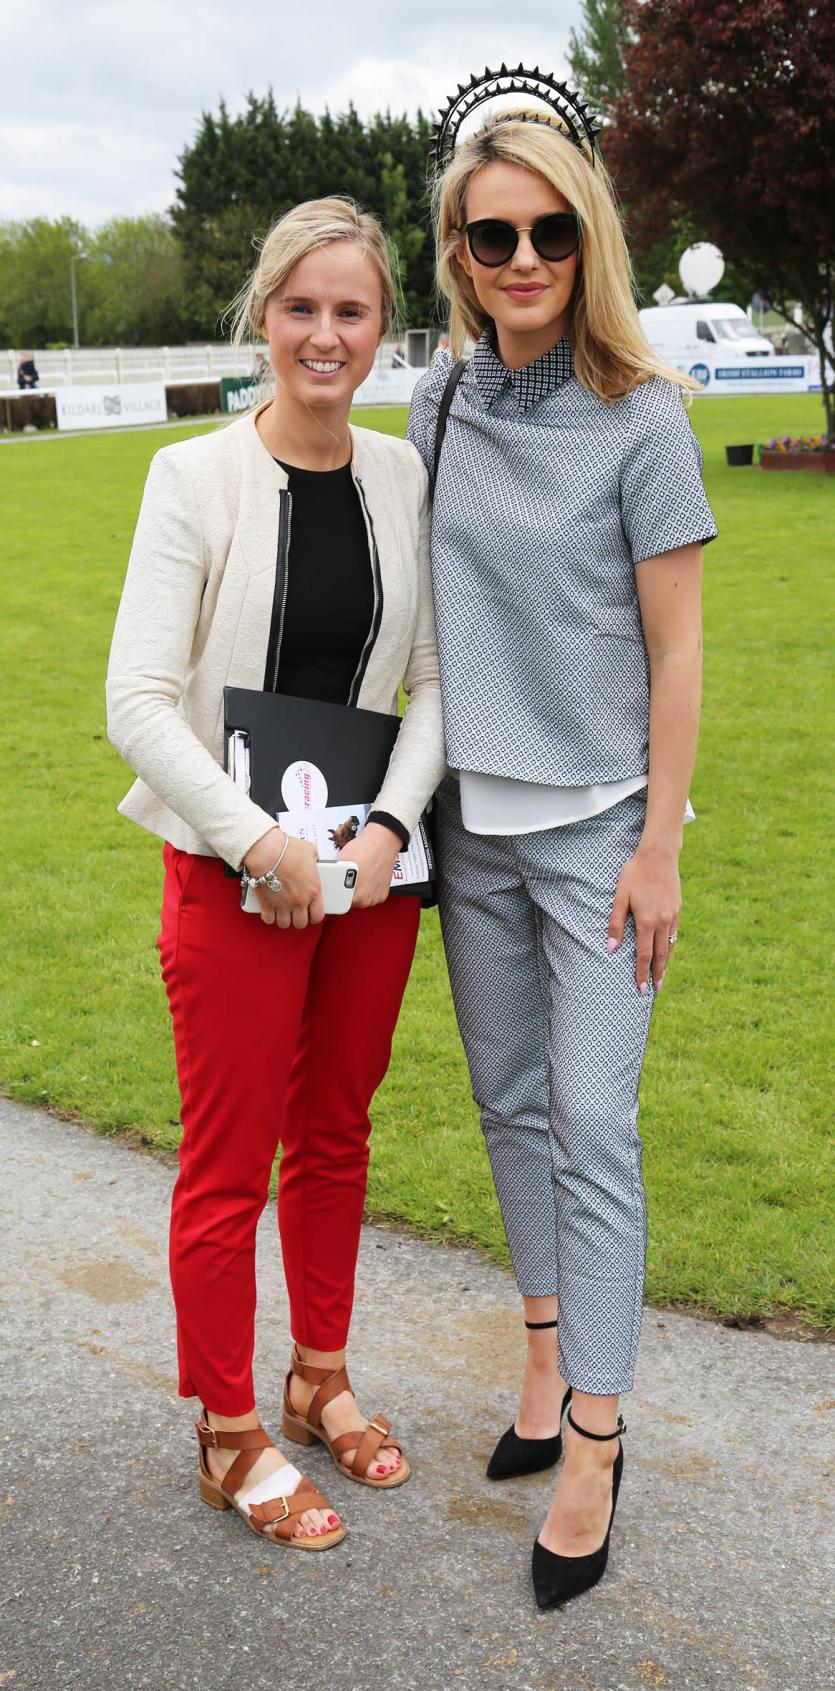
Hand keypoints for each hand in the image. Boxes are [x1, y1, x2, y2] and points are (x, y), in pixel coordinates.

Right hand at [244, 828, 323, 928]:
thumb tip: (312, 860)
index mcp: (313, 890)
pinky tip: (270, 910)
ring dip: (284, 918)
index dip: (314, 916)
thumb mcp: (310, 851)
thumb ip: (314, 860)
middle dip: (298, 918)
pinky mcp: (267, 904)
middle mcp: (299, 901)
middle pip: (301, 923)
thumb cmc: (287, 850)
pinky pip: (268, 919)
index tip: (311, 913)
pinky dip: (269, 916)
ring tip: (283, 911)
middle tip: (295, 911)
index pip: (318, 915)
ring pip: (284, 924)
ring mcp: (282, 905)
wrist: (266, 852)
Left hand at [337, 822, 401, 908]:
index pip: (338, 904)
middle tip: (345, 880)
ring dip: (356, 891)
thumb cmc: (363, 849)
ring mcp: (375, 898)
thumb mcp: (339, 861)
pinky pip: (370, 895)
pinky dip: (367, 889)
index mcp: (354, 896)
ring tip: (357, 877)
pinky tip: (366, 877)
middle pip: (349, 903)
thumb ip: (332, 877)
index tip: (334, 890)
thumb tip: (324, 882)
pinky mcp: (382, 894)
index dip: (334, 895)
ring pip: (360, 900)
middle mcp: (366, 900)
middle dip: (345, 893)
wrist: (382, 841)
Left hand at [608, 845, 680, 993]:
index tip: (641, 988)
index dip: (641, 973)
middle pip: (661, 955)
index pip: (644, 955)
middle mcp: (663, 922)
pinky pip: (674, 934)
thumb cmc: (635, 873)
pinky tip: (667, 951)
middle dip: (657, 974)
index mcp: (647, 921)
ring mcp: (673, 916)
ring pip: (670, 946)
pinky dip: (670, 946)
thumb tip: (610, 949)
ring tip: (661, 976)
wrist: (659, 855)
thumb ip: (615, 924)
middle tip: (655, 990)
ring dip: (666, 963)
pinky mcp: (678, 909)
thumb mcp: (620, 897)